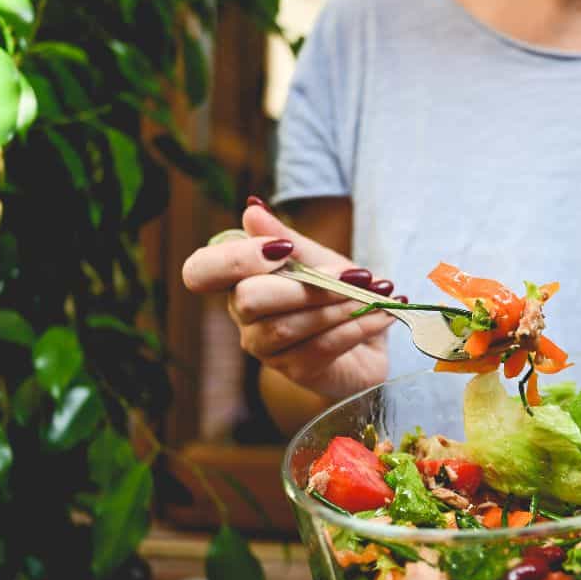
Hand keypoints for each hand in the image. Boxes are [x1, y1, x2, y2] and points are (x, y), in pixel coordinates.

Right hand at [181, 201, 395, 399]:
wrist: (368, 337)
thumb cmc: (333, 293)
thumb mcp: (317, 258)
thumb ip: (286, 238)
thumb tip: (252, 208)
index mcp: (239, 280)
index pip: (201, 271)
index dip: (234, 259)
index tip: (282, 250)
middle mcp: (244, 317)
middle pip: (249, 299)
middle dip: (307, 285)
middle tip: (356, 277)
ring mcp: (267, 348)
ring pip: (289, 326)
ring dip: (339, 307)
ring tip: (376, 295)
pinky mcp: (297, 371)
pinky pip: (321, 348)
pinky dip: (356, 327)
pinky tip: (380, 315)